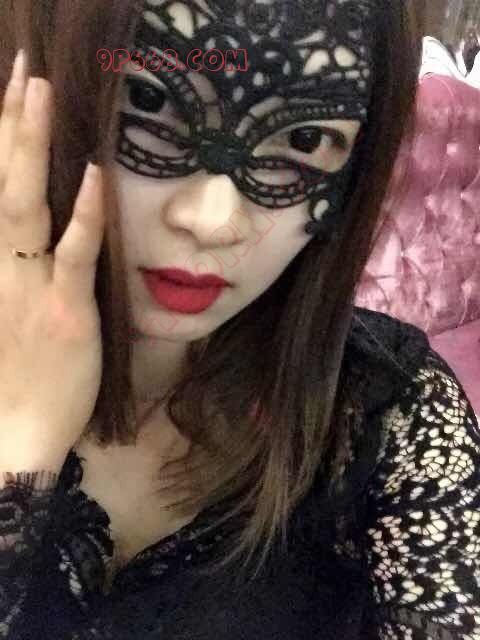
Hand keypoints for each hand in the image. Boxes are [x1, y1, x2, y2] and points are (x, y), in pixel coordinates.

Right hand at [0, 51, 104, 468]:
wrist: (13, 439)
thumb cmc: (9, 380)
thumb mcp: (1, 314)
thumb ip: (9, 267)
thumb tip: (17, 226)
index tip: (6, 95)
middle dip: (7, 124)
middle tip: (22, 70)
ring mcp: (28, 287)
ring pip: (24, 205)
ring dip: (31, 146)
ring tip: (39, 91)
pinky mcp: (66, 312)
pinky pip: (74, 254)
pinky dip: (84, 214)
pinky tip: (95, 174)